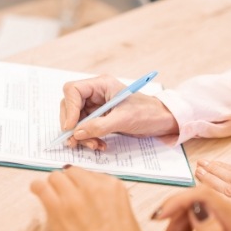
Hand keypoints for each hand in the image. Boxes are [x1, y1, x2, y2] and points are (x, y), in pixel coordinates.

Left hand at [31, 165, 149, 230]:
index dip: (84, 185)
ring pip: (55, 177)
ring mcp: (73, 196)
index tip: (81, 194)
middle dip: (68, 183)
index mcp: (114, 187)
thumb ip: (111, 203)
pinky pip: (40, 187)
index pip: (91, 174)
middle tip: (66, 198)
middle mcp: (93, 186)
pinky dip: (37, 189)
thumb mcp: (128, 218)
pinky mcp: (57, 210)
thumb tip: (97, 203)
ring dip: (53, 186)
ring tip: (52, 198)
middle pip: (71, 172)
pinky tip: (38, 194)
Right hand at [60, 75, 178, 149]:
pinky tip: (99, 145)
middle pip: (70, 106)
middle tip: (75, 141)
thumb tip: (77, 133)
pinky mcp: (99, 118)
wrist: (161, 121)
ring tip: (94, 145)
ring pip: (76, 120)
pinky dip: (88, 139)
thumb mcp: (124, 119)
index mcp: (101, 85)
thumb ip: (99, 126)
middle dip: (72, 125)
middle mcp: (95, 93)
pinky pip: (85, 129)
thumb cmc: (147, 113)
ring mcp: (96, 106)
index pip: (73, 90)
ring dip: (81, 136)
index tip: (71, 127)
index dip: (69, 108)